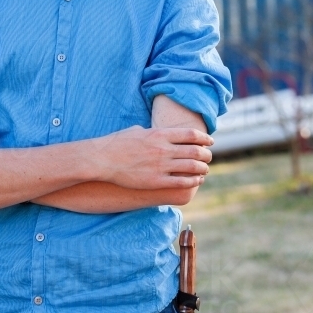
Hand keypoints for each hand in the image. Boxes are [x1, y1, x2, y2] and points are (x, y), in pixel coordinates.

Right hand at [91, 125, 212, 191]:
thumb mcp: (137, 130)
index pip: (191, 134)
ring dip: (203, 168)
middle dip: (206, 154)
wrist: (102, 159)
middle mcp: (163, 149)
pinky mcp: (156, 181)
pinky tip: (197, 180)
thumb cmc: (117, 143)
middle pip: (195, 151)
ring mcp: (160, 166)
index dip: (204, 138)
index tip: (210, 141)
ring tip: (205, 169)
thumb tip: (159, 131)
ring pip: (192, 167)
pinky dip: (193, 181)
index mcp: (159, 134)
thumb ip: (152, 131)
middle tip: (209, 157)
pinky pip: (181, 182)